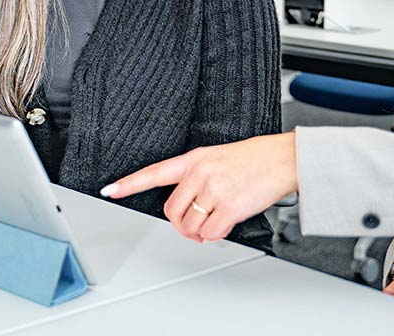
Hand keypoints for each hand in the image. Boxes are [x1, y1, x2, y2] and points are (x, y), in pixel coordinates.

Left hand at [101, 133, 297, 242]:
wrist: (282, 159)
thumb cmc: (254, 159)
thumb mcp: (217, 157)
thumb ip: (197, 177)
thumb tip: (187, 206)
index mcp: (194, 160)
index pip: (154, 172)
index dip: (129, 183)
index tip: (110, 190)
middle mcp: (200, 174)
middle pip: (171, 211)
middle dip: (181, 224)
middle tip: (195, 224)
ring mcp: (214, 190)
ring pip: (189, 226)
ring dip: (199, 232)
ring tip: (213, 223)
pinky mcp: (229, 207)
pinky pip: (211, 233)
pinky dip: (215, 235)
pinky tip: (225, 224)